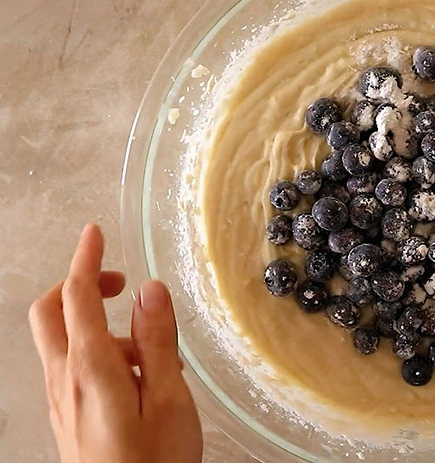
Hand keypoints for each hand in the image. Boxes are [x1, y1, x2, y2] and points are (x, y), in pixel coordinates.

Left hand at [28, 224, 201, 462]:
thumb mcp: (169, 399)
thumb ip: (157, 341)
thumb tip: (150, 290)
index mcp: (92, 368)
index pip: (77, 297)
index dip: (86, 260)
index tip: (94, 233)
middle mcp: (65, 379)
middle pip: (50, 312)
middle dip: (76, 285)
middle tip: (116, 283)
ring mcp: (61, 400)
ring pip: (61, 340)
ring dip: (94, 324)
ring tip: (152, 351)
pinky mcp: (67, 416)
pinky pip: (71, 366)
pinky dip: (95, 351)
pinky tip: (136, 377)